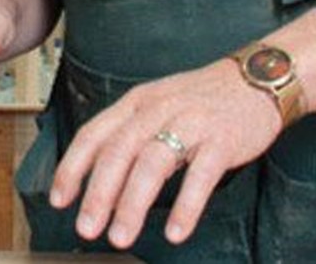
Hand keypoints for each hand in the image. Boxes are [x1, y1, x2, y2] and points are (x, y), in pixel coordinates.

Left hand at [51, 58, 280, 248]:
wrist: (256, 78)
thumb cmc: (201, 99)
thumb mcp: (157, 105)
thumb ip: (129, 135)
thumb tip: (98, 180)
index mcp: (137, 102)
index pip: (94, 134)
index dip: (73, 168)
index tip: (59, 200)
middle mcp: (158, 109)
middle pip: (119, 152)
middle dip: (98, 194)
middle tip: (87, 228)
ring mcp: (191, 123)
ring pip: (153, 163)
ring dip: (133, 204)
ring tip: (121, 236)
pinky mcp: (223, 140)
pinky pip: (200, 176)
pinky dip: (186, 206)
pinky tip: (175, 232)